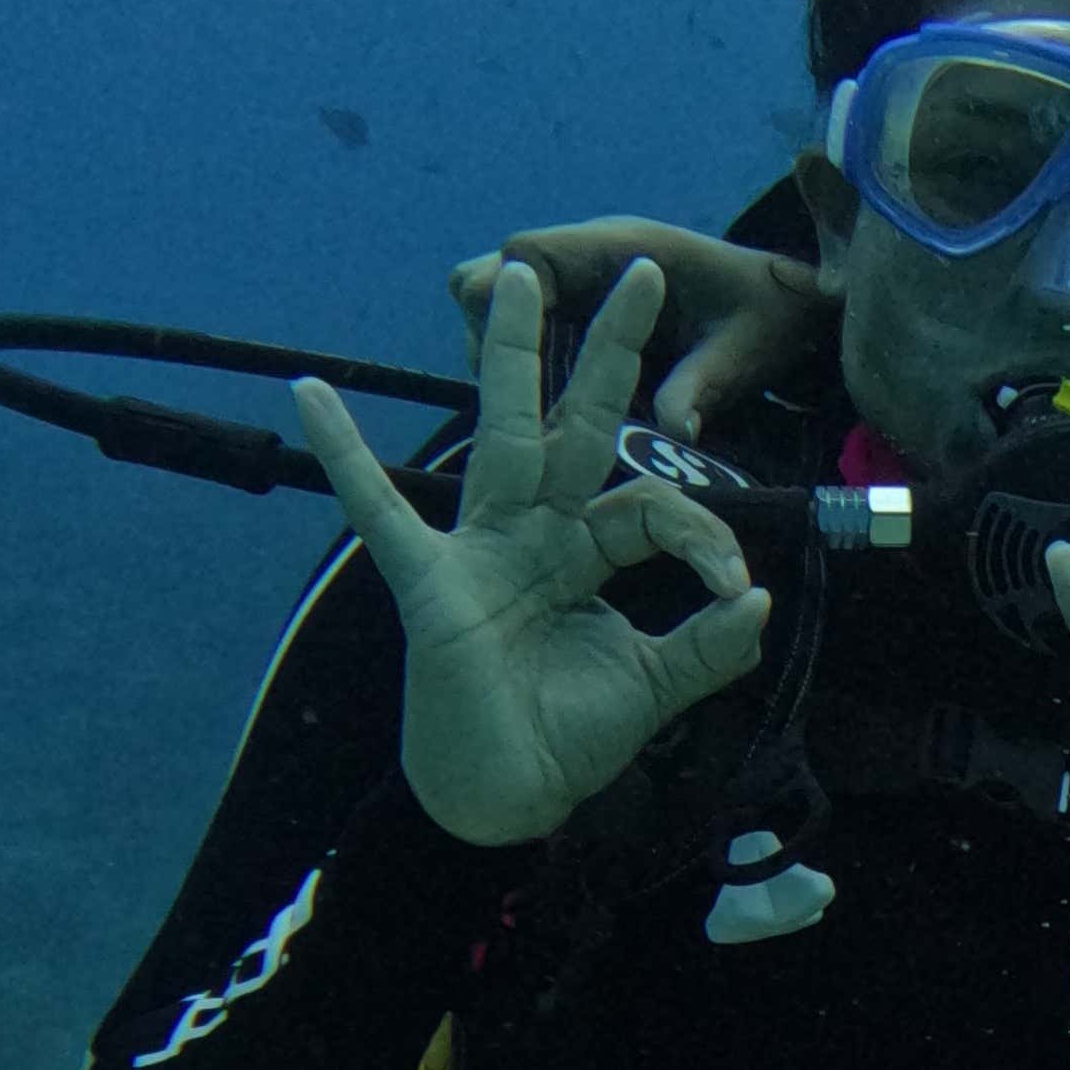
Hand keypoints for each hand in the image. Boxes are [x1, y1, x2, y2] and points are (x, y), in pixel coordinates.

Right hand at [298, 259, 776, 846]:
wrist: (508, 800)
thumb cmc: (569, 737)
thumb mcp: (658, 686)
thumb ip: (708, 645)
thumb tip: (758, 600)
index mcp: (589, 553)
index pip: (654, 507)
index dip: (703, 537)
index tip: (733, 587)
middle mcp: (536, 534)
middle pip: (580, 425)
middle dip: (612, 350)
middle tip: (650, 270)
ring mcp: (480, 548)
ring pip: (506, 436)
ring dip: (516, 357)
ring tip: (521, 276)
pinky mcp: (430, 580)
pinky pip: (380, 511)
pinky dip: (345, 455)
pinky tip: (311, 394)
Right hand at [448, 215, 827, 439]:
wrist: (793, 307)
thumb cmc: (771, 320)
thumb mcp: (744, 355)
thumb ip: (704, 386)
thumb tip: (674, 430)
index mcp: (623, 249)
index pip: (527, 253)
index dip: (505, 301)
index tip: (521, 363)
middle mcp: (590, 256)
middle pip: (492, 275)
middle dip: (493, 332)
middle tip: (525, 395)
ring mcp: (581, 279)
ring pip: (499, 301)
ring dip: (506, 350)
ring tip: (542, 407)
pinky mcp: (582, 306)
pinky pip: (526, 324)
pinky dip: (527, 359)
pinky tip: (557, 405)